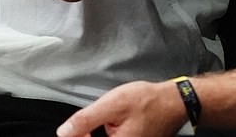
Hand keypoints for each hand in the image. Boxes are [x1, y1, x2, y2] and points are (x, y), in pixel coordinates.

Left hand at [55, 81, 186, 136]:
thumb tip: (63, 132)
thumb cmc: (146, 102)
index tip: (82, 126)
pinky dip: (112, 132)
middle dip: (91, 134)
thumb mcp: (112, 105)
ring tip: (114, 119)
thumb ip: (86, 120)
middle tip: (100, 120)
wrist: (171, 103)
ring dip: (101, 132)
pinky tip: (118, 123)